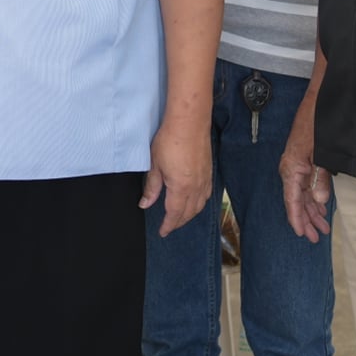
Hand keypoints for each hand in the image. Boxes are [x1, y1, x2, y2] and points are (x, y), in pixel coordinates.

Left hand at [141, 119, 210, 235]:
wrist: (189, 123)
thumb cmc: (169, 141)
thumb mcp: (155, 165)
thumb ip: (152, 187)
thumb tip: (145, 204)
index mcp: (181, 188)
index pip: (175, 214)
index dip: (168, 225)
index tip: (163, 232)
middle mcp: (196, 188)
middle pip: (189, 212)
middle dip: (179, 222)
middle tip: (169, 226)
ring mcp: (205, 180)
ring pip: (199, 205)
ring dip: (190, 214)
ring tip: (180, 218)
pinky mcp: (209, 172)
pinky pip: (206, 195)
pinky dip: (199, 204)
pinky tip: (195, 202)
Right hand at [278, 104, 332, 242]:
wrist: (319, 102)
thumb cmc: (317, 124)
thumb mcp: (321, 153)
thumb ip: (320, 177)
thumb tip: (319, 199)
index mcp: (291, 168)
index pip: (292, 201)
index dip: (297, 219)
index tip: (302, 234)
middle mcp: (291, 169)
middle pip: (297, 200)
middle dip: (307, 219)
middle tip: (316, 237)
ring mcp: (297, 164)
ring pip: (303, 194)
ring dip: (312, 210)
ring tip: (322, 227)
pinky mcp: (304, 160)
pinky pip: (307, 184)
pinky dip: (314, 197)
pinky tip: (321, 206)